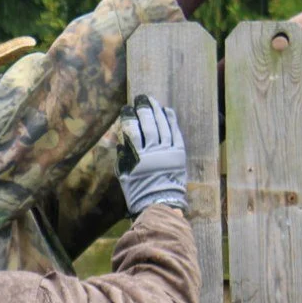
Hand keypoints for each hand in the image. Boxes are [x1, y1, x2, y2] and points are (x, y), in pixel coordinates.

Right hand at [116, 96, 187, 217]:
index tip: (127, 109)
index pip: (133, 131)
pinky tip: (168, 111)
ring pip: (162, 126)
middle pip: (149, 125)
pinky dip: (172, 121)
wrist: (160, 204)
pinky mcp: (179, 154)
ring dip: (157, 111)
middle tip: (140, 99)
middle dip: (144, 110)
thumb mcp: (125, 177)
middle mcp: (153, 152)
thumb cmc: (139, 193)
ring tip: (153, 101)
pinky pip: (175, 134)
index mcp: (138, 157)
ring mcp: (168, 152)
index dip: (130, 118)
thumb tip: (122, 143)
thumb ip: (122, 159)